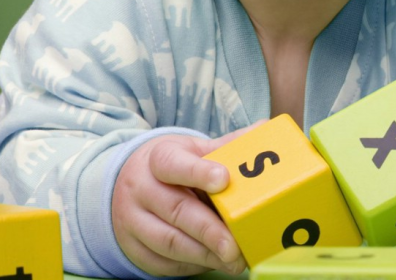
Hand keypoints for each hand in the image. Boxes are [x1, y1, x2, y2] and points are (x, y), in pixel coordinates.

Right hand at [112, 126, 256, 275]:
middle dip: (209, 231)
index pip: (174, 164)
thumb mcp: (195, 149)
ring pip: (168, 242)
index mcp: (159, 158)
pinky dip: (191, 265)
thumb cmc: (175, 166)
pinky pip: (162, 262)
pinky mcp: (133, 247)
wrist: (131, 182)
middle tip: (235, 246)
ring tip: (233, 261)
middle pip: (176, 210)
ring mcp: (132, 220)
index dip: (198, 172)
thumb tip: (264, 130)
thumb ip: (227, 145)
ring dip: (204, 254)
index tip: (224, 179)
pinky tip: (213, 262)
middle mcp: (141, 188)